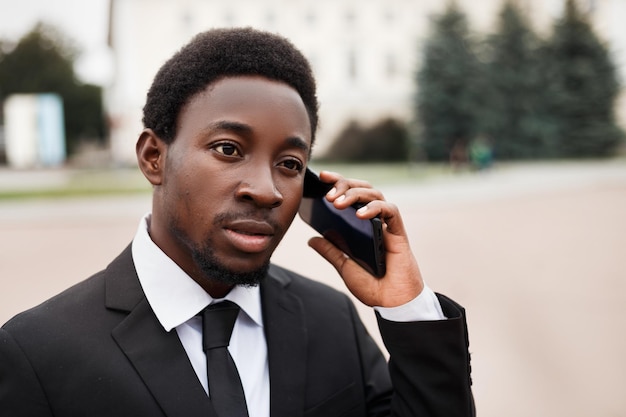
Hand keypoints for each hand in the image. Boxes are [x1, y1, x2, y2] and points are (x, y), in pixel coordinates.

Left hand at [307, 171, 423, 306]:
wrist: (392, 303)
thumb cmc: (373, 286)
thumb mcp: (344, 266)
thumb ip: (331, 251)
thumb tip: (311, 238)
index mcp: (362, 225)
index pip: (351, 194)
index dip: (338, 182)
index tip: (322, 177)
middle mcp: (375, 220)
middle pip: (363, 189)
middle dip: (344, 184)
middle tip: (327, 193)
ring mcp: (388, 225)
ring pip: (375, 194)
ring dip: (355, 195)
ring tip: (337, 203)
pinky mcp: (399, 232)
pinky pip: (390, 211)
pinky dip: (375, 208)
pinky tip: (360, 215)